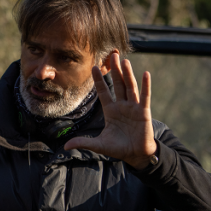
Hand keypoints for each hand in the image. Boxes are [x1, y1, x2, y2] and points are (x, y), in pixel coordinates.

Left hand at [64, 52, 156, 168]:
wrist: (136, 155)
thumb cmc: (118, 148)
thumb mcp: (99, 145)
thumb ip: (83, 142)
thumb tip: (65, 146)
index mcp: (110, 111)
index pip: (103, 92)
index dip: (98, 80)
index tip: (92, 67)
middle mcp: (122, 106)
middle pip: (118, 84)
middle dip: (114, 70)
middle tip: (112, 55)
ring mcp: (133, 108)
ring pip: (130, 87)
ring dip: (127, 74)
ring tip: (124, 61)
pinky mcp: (144, 112)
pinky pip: (145, 97)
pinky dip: (145, 85)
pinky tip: (145, 74)